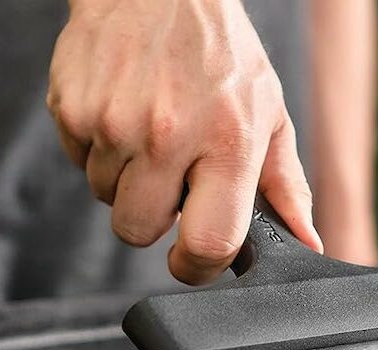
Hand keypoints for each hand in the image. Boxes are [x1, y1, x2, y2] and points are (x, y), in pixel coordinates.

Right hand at [47, 0, 322, 284]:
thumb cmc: (221, 53)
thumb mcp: (269, 113)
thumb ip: (286, 186)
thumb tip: (307, 242)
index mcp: (227, 142)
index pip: (209, 242)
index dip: (198, 267)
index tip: (194, 261)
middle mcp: (168, 135)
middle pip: (138, 231)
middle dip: (154, 217)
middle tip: (172, 176)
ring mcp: (113, 122)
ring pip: (106, 198)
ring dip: (127, 179)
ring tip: (151, 132)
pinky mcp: (70, 108)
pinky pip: (79, 163)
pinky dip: (99, 150)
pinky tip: (124, 114)